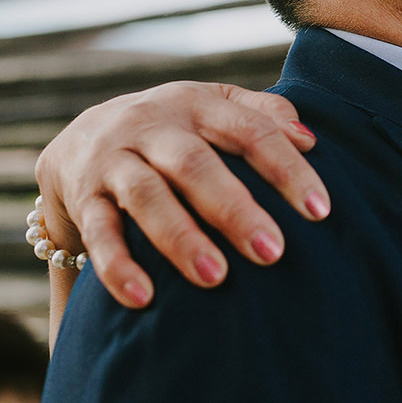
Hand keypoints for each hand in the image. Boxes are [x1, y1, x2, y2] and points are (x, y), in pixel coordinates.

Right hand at [35, 82, 327, 309]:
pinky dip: (118, 266)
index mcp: (198, 104)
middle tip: (271, 253)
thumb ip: (264, 115)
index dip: (287, 168)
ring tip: (214, 278)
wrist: (81, 137)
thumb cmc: (177, 130)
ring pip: (145, 196)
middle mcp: (153, 126)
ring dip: (180, 238)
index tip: (320, 210)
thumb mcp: (216, 106)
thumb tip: (310, 138)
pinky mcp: (84, 198)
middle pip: (195, 164)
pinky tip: (143, 298)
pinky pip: (98, 232)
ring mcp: (113, 160)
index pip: (250, 130)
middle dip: (234, 209)